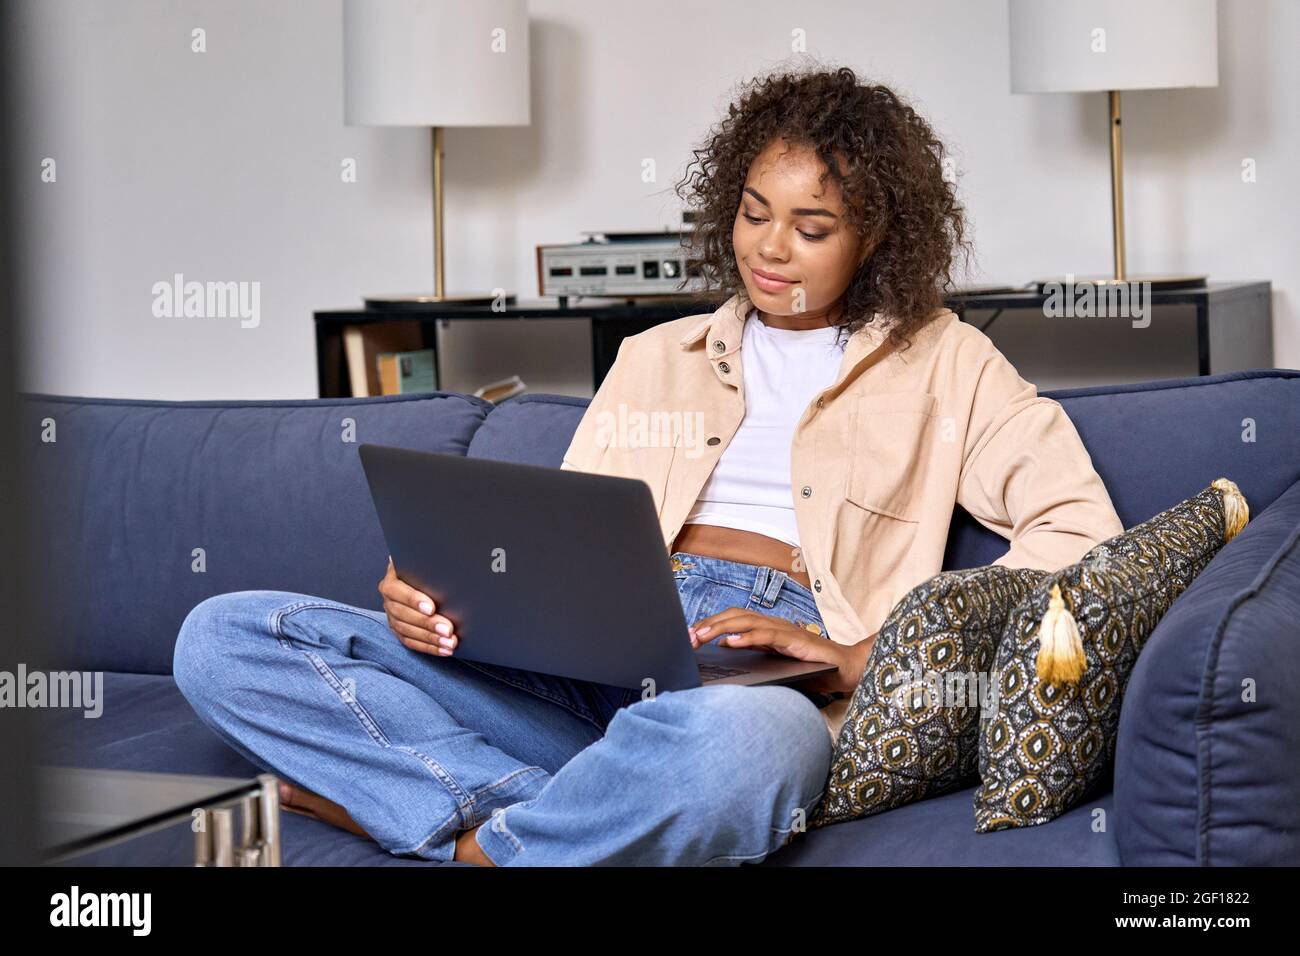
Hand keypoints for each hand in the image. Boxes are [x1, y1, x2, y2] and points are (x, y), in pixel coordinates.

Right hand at [377, 556, 458, 655]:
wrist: (421, 577)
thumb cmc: (426, 568)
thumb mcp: (424, 562)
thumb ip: (429, 564)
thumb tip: (443, 558)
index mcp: (392, 580)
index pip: (398, 591)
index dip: (414, 600)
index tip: (431, 608)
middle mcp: (389, 600)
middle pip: (404, 614)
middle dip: (428, 624)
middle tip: (448, 629)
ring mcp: (392, 617)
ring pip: (408, 631)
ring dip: (431, 639)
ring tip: (450, 642)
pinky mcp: (399, 630)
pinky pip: (412, 642)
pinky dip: (429, 647)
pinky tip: (445, 649)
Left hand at [689, 609, 870, 695]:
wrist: (846, 670)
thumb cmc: (811, 668)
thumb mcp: (775, 662)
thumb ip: (753, 652)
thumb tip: (724, 647)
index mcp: (768, 630)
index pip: (734, 620)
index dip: (711, 624)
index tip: (690, 635)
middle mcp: (774, 625)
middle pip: (736, 616)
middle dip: (710, 624)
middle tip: (689, 635)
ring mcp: (785, 630)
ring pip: (747, 621)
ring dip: (722, 627)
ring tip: (702, 636)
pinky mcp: (795, 640)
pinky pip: (768, 635)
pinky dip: (748, 637)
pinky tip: (732, 642)